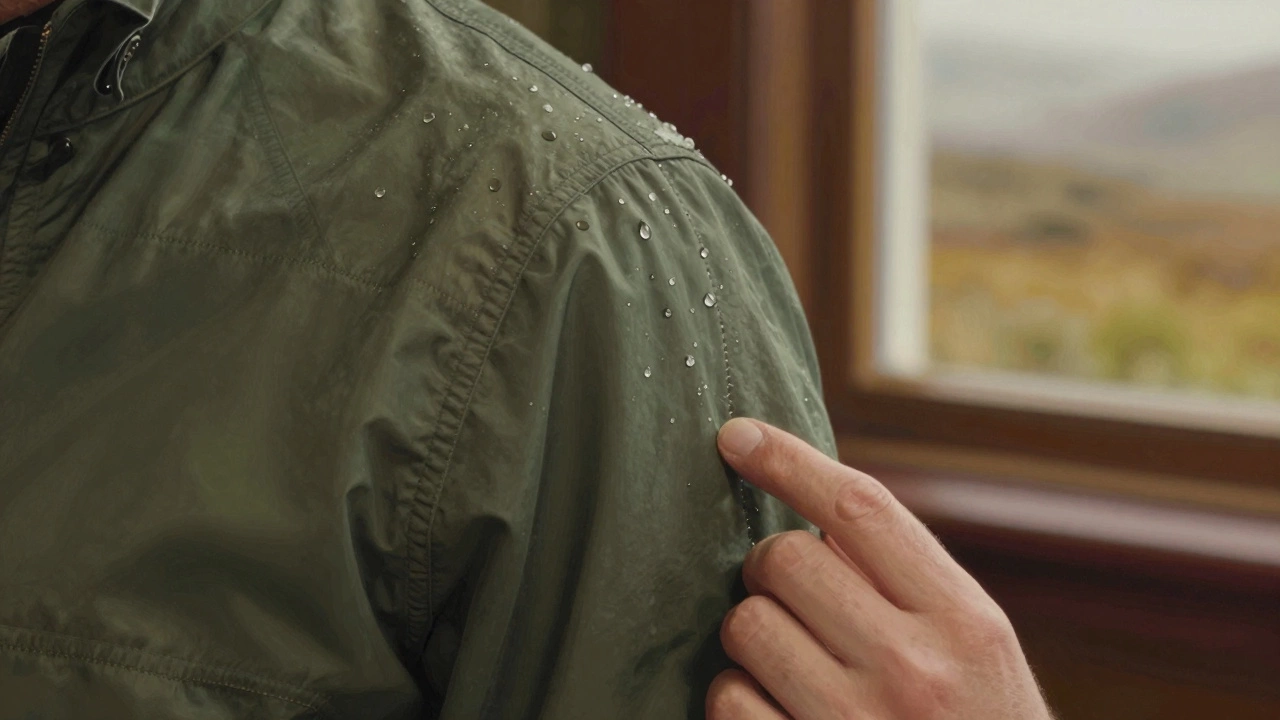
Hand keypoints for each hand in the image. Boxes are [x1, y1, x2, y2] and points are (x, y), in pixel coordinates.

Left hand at [708, 418, 1053, 719]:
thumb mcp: (975, 645)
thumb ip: (908, 578)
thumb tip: (811, 504)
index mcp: (963, 621)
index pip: (859, 508)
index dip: (787, 460)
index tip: (736, 435)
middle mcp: (911, 669)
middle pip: (784, 561)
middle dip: (771, 568)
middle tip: (793, 594)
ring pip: (745, 626)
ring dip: (754, 634)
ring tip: (795, 660)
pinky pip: (728, 699)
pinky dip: (738, 696)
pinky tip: (777, 708)